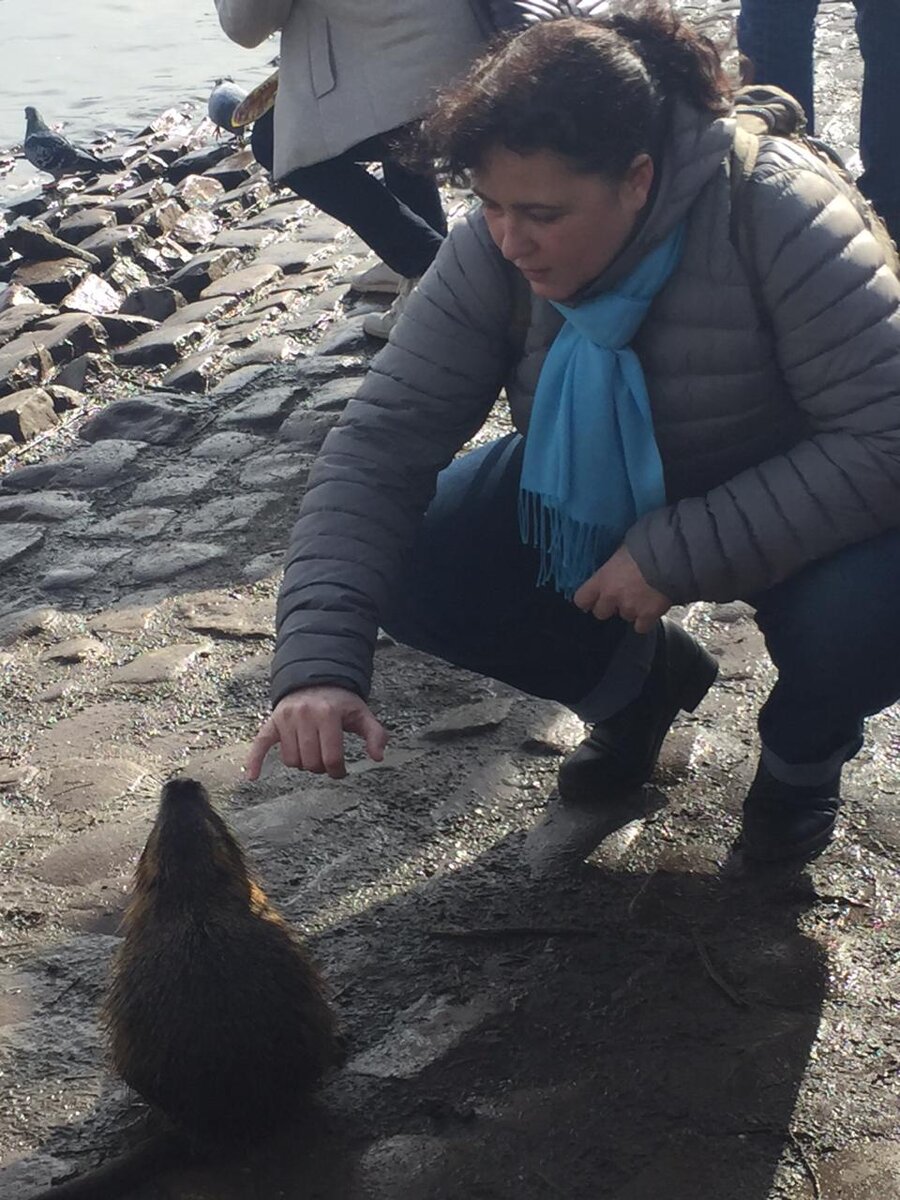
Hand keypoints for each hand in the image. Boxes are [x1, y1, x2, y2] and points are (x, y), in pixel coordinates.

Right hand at [246, 686, 388, 780]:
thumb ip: (375, 734)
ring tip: (312, 753)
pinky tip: (253, 777)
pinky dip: (255, 761)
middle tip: (326, 761)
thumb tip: (377, 757)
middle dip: (321, 768)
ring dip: (302, 763)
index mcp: (328, 714)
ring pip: (291, 760)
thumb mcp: (362, 714)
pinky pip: (260, 744)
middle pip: (310, 762)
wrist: (315, 679)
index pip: (331, 757)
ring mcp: (286, 719)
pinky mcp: (272, 722)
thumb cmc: (340, 702)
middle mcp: (305, 715)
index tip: (341, 771)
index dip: (338, 771)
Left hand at [573, 546, 670, 633]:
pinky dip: (645, 620)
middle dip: (608, 606)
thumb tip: (612, 566)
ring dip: (630, 610)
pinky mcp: (648, 616)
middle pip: (600, 613)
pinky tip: (650, 609)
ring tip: (641, 597)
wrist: (671, 557)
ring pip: (624, 617)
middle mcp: (612, 597)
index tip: (590, 599)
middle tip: (619, 596)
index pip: (581, 599)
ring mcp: (630, 608)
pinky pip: (641, 627)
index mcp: (602, 579)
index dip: (587, 600)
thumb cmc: (646, 546)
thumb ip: (613, 565)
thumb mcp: (621, 550)